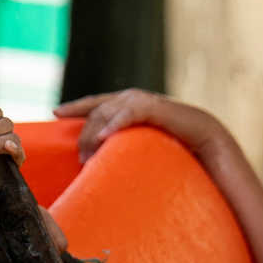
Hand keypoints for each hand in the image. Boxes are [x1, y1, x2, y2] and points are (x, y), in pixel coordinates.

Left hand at [57, 90, 222, 162]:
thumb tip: (100, 164)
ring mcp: (143, 101)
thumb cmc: (174, 145)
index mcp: (127, 105)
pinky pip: (129, 114)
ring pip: (107, 112)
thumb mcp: (140, 144)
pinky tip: (104, 137)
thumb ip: (122, 146)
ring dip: (94, 133)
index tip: (55, 113)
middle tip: (81, 159)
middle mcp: (132, 98)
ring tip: (89, 155)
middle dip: (84, 134)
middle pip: (96, 112)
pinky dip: (115, 124)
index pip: (95, 103)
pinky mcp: (156, 107)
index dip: (75, 106)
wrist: (207, 138)